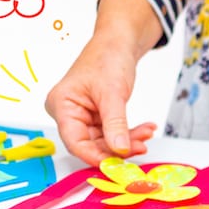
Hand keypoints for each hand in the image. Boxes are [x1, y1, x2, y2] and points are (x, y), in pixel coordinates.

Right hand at [45, 34, 155, 165]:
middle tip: (141, 146)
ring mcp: (82, 116)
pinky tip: (144, 130)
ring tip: (147, 133)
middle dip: (118, 147)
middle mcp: (68, 113)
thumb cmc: (107, 58)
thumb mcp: (113, 93)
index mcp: (61, 105)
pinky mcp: (96, 117)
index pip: (75, 142)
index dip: (95, 156)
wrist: (118, 44)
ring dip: (128, 140)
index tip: (117, 165)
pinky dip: (129, 133)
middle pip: (91, 144)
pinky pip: (112, 133)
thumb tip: (120, 150)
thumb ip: (116, 124)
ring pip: (105, 141)